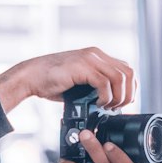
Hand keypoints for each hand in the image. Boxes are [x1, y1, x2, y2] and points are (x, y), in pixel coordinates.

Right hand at [0, 47, 135, 113]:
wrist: (30, 77)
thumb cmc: (52, 82)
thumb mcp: (79, 82)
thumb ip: (95, 86)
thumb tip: (111, 102)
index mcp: (97, 56)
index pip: (127, 69)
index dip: (130, 88)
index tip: (123, 103)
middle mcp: (96, 54)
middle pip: (128, 72)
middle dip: (128, 94)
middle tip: (117, 107)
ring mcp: (89, 58)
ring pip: (119, 77)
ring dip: (118, 97)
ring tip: (107, 107)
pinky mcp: (81, 67)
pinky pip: (104, 83)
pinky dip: (105, 96)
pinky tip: (98, 103)